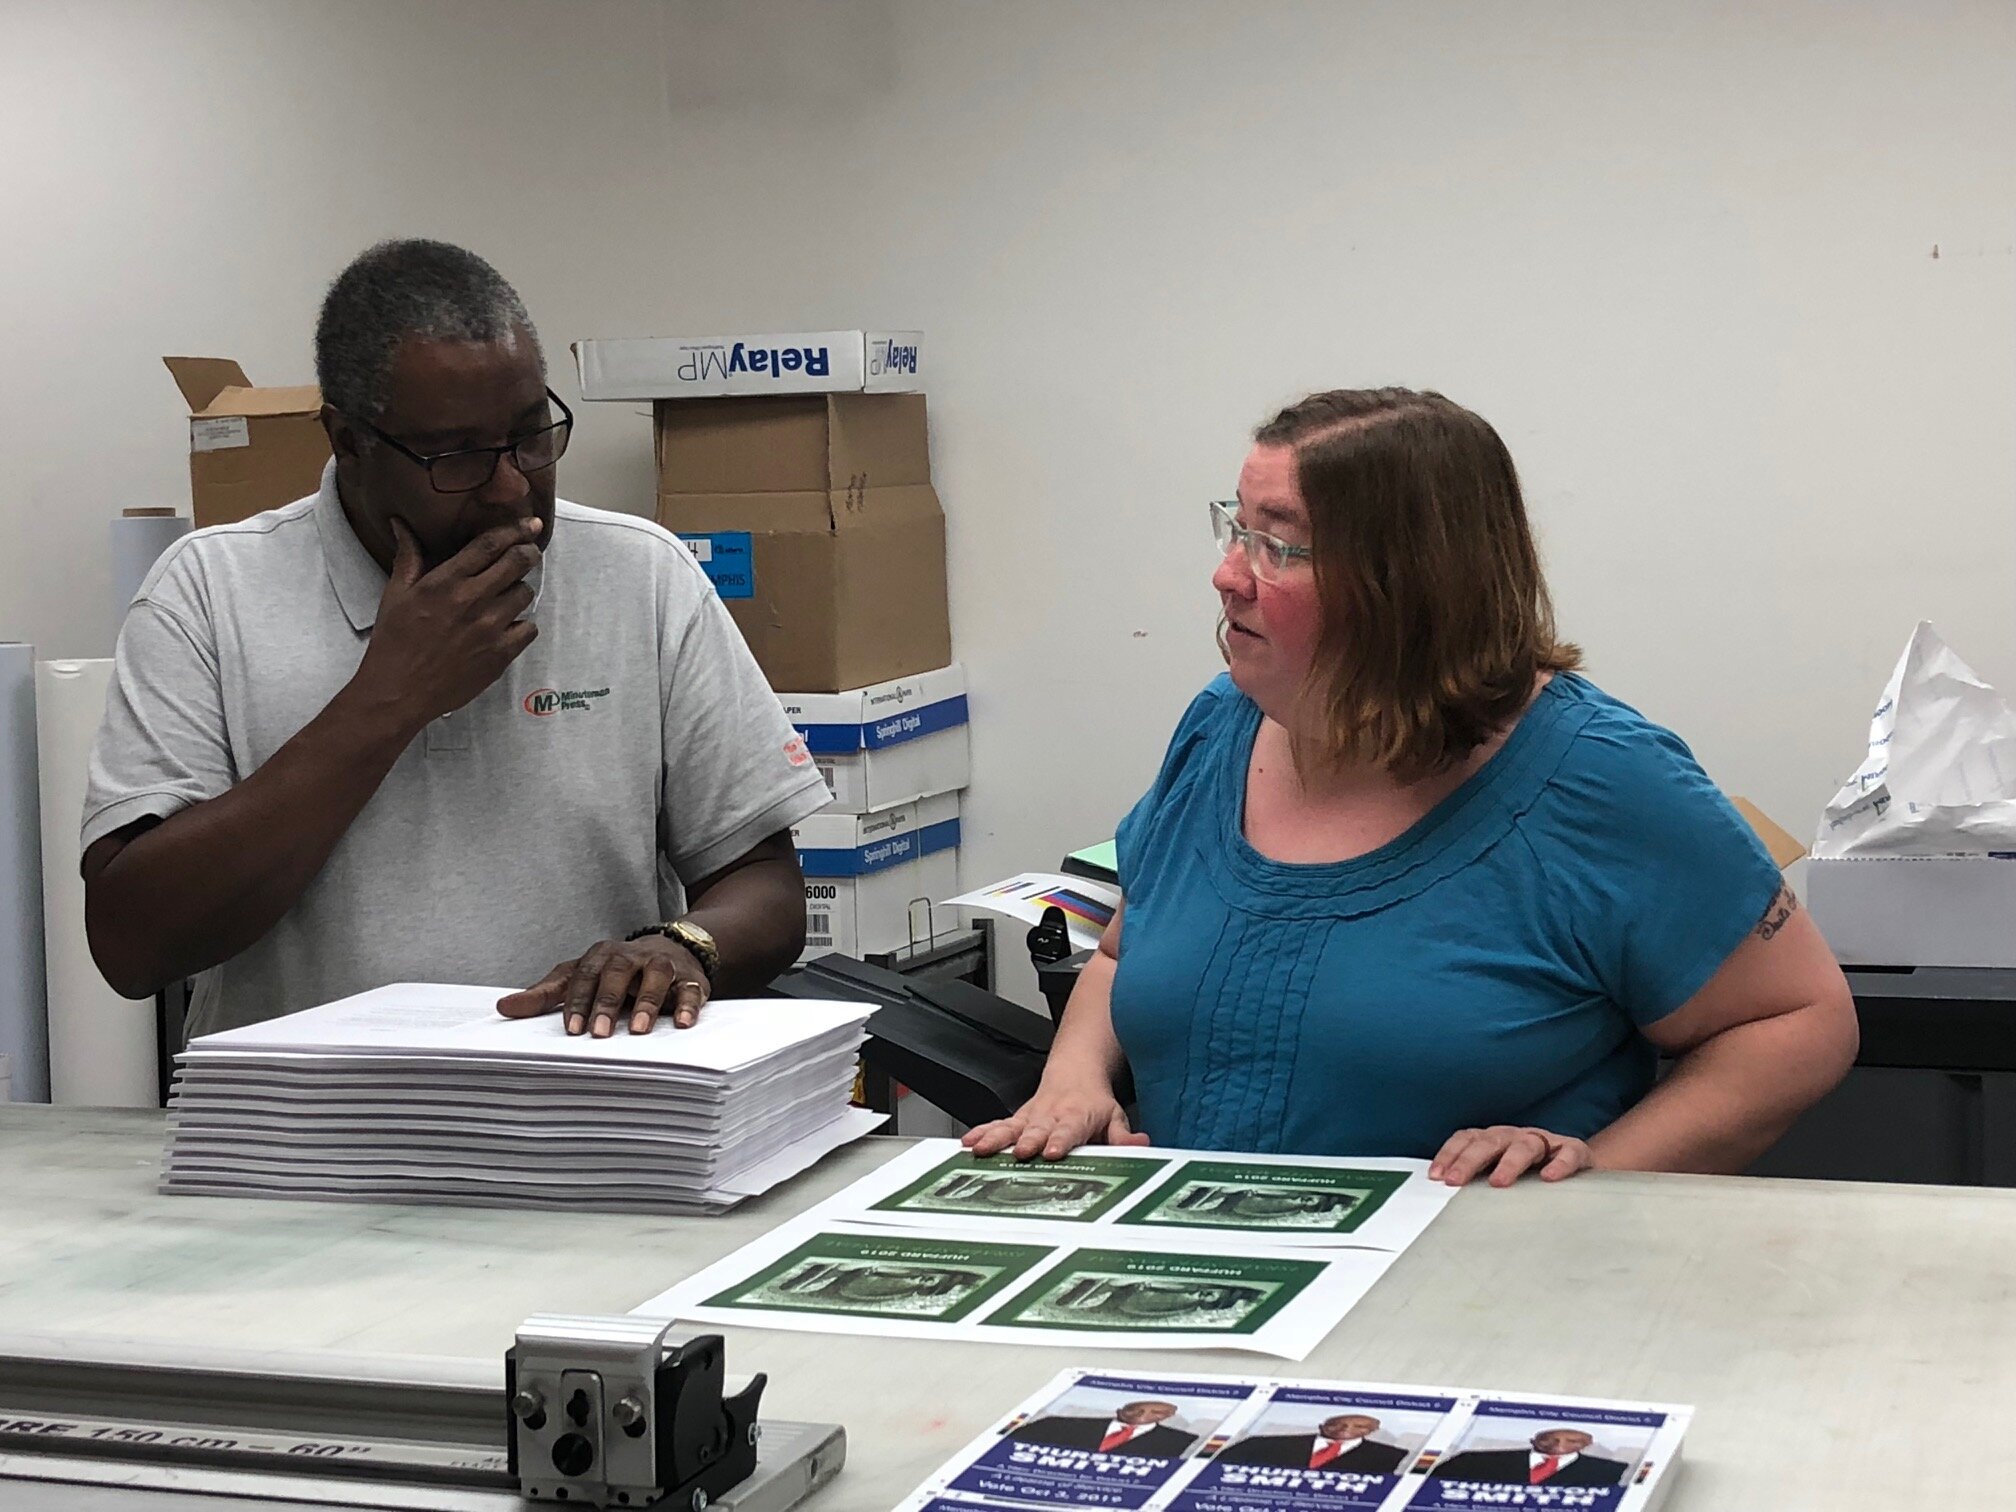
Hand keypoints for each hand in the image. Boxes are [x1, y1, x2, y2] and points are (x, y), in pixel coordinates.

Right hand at [353, 516, 541, 727]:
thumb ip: (408, 557)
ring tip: (505, 597)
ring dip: (519, 590)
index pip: (490, 544)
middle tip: (527, 553)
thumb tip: (400, 524)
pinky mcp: (500, 654)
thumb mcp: (395, 595)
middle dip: (527, 553)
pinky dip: (522, 625)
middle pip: (518, 562)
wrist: (398, 692)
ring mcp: (489, 628)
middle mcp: (471, 600)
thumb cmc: (394, 642)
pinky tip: (507, 627)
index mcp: (445, 582)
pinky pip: (529, 628)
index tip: (530, 524)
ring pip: (525, 594)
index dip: (515, 530)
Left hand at [496, 935, 708, 1035]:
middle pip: (619, 971)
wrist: (672, 948)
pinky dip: (688, 1004)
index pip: (585, 975)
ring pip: (657, 976)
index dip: (578, 1001)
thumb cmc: (618, 971)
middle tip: (599, 1032)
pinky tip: (683, 1023)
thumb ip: (545, 994)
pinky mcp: (690, 979)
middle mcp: (633, 956)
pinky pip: (692, 989)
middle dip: (608, 1001)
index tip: (571, 1029)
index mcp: (602, 955)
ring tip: (638, 1030)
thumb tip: (503, 1008)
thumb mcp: (580, 977)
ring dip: (647, 1002)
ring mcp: (663, 965)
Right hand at [961, 1083, 1150, 1160]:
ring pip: (1011, 1126)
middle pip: (1037, 1128)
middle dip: (1027, 1140)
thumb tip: (1140, 1145)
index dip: (1060, 1140)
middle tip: (1019, 1152)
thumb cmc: (1093, 1101)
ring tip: (980, 1149)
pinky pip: (997, 1125)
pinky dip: (982, 1133)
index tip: (1051, 1151)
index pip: (1069, 1129)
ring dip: (996, 1138)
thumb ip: (1124, 1135)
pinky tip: (968, 1142)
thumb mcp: (1115, 1116)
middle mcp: (1050, 1115)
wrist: (1074, 1071)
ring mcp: (1030, 1116)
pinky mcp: (1017, 1119)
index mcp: (1076, 1115)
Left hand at [1429, 1125, 1593, 1186]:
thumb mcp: (1500, 1170)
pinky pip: (1568, 1153)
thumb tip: (1446, 1190)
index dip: (1450, 1154)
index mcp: (1495, 1139)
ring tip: (1498, 1182)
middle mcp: (1515, 1136)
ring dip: (1509, 1163)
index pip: (1467, 1139)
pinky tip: (1550, 1178)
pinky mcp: (1574, 1150)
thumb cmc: (1532, 1171)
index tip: (1436, 1175)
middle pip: (1490, 1141)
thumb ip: (1478, 1177)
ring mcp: (1545, 1141)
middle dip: (1470, 1160)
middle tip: (1455, 1180)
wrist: (1578, 1165)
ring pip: (1525, 1145)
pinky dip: (1559, 1164)